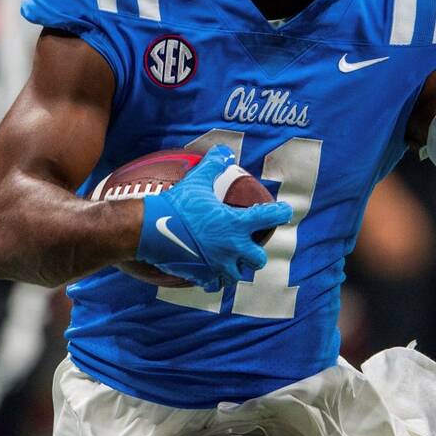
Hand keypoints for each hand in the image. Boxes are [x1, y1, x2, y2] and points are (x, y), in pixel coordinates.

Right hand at [137, 145, 292, 291]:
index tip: (284, 211)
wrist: (150, 229)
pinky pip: (215, 284)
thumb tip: (223, 151)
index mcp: (236, 224)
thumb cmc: (176, 205)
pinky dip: (214, 280)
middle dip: (255, 253)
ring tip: (230, 261)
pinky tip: (211, 274)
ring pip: (237, 275)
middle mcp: (232, 248)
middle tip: (249, 246)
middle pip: (258, 259)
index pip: (269, 217)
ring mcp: (217, 265)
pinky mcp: (202, 276)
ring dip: (236, 268)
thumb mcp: (197, 182)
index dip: (280, 213)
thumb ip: (214, 166)